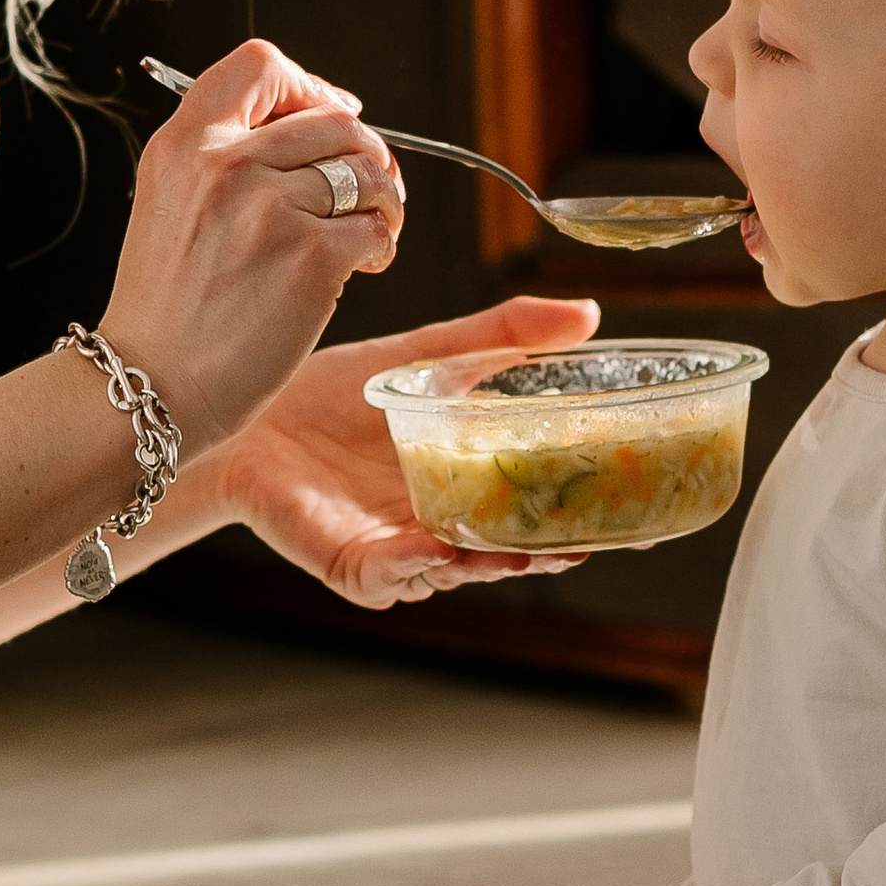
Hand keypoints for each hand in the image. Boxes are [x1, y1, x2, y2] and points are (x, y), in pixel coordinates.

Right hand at [102, 41, 405, 455]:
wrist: (150, 384)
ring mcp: (270, 209)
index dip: (309, 86)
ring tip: (370, 232)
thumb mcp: (169, 202)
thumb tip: (317, 123)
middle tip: (365, 191)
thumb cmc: (167, 307)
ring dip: (382, 200)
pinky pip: (376, 227)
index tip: (326, 120)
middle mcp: (226, 165)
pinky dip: (381, 245)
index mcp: (184, 144)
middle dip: (364, 154)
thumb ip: (226, 155)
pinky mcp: (310, 257)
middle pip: (333, 119)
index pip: (261, 64)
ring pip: (366, 171)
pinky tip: (363, 266)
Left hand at [205, 292, 600, 607]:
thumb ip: (505, 336)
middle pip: (511, 552)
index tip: (636, 517)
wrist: (248, 409)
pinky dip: (416, 562)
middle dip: (552, 552)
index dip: (586, 518)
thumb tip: (589, 313)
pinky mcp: (352, 561)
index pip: (538, 511)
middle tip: (596, 541)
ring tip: (530, 551)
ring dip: (494, 564)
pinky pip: (392, 571)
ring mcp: (399, 548)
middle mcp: (441, 524)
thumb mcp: (429, 356)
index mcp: (466, 483)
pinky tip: (437, 546)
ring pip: (459, 570)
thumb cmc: (332, 392)